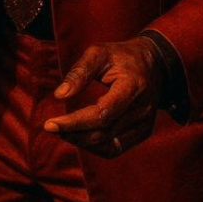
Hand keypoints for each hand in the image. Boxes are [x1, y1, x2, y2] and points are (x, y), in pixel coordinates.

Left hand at [43, 37, 162, 157]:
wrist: (153, 63)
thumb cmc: (120, 56)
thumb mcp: (99, 53)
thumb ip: (79, 72)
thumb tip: (59, 95)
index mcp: (133, 86)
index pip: (102, 113)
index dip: (75, 122)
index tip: (50, 124)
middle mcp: (142, 109)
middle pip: (103, 132)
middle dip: (74, 133)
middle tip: (50, 127)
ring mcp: (145, 123)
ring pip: (109, 145)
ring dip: (82, 142)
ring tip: (62, 130)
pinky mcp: (143, 131)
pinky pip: (116, 148)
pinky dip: (95, 146)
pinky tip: (80, 136)